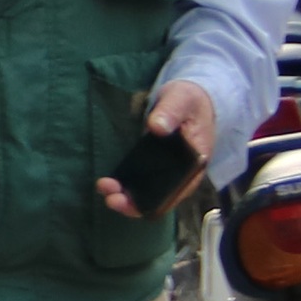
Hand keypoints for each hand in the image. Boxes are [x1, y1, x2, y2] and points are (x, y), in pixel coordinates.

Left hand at [95, 78, 215, 217]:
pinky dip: (127, 185)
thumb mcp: (182, 99)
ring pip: (150, 193)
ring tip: (104, 187)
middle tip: (111, 197)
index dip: (158, 200)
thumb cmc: (189, 99)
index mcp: (196, 162)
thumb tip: (157, 126)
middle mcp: (184, 173)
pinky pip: (142, 182)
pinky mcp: (156, 165)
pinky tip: (109, 182)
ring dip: (127, 197)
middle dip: (136, 203)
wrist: (188, 97)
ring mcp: (169, 171)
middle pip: (162, 198)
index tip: (135, 199)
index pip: (179, 190)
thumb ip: (171, 111)